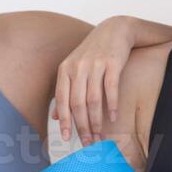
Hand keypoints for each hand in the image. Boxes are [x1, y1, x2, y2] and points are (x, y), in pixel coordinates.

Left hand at [54, 18, 137, 144]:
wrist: (116, 29)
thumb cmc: (95, 52)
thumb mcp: (75, 68)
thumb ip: (65, 91)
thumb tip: (55, 117)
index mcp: (65, 70)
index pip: (62, 100)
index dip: (65, 121)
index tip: (68, 138)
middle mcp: (77, 67)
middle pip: (77, 104)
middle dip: (82, 126)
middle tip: (88, 142)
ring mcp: (95, 64)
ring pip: (93, 100)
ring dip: (97, 120)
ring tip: (101, 135)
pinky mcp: (112, 63)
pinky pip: (111, 89)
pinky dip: (111, 105)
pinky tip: (113, 117)